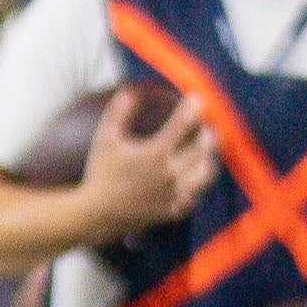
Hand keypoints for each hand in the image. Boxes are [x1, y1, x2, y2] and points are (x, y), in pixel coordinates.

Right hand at [78, 84, 218, 236]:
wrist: (97, 215)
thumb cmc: (100, 174)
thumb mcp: (104, 140)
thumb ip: (118, 114)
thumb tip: (129, 92)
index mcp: (155, 153)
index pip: (182, 124)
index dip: (192, 108)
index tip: (197, 99)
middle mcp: (170, 173)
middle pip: (203, 148)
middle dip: (208, 133)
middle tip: (207, 128)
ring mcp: (174, 194)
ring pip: (206, 173)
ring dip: (210, 159)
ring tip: (207, 152)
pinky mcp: (173, 210)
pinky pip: (195, 195)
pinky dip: (198, 184)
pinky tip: (194, 178)